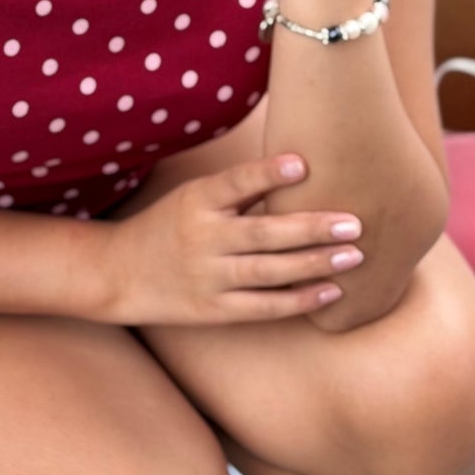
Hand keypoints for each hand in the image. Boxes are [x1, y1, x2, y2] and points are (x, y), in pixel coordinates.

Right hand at [97, 156, 364, 327]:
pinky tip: (330, 291)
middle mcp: (202, 238)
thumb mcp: (194, 196)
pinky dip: (298, 301)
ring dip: (314, 265)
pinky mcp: (213, 310)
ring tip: (354, 256)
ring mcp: (208, 277)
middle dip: (312, 228)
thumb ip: (240, 189)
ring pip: (268, 272)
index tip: (303, 164)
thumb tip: (301, 167)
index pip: (236, 182)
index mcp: (197, 201)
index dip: (268, 173)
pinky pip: (263, 307)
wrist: (120, 273)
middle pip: (263, 233)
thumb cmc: (171, 224)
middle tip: (355, 223)